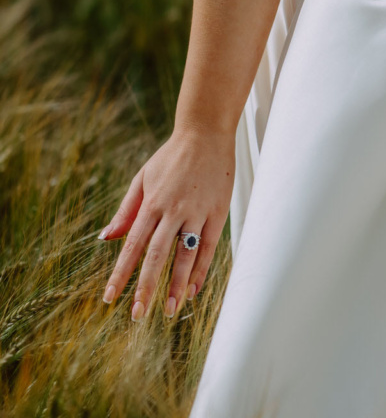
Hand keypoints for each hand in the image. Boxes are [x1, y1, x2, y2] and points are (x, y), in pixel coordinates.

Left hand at [98, 127, 234, 319]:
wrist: (206, 132)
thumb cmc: (171, 156)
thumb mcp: (143, 178)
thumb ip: (126, 210)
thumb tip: (106, 238)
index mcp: (152, 202)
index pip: (133, 244)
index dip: (121, 272)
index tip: (110, 298)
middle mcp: (174, 209)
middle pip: (158, 254)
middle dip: (147, 286)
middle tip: (138, 315)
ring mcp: (198, 211)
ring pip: (186, 254)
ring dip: (176, 285)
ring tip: (168, 311)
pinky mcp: (218, 212)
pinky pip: (209, 247)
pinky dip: (201, 270)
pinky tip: (192, 290)